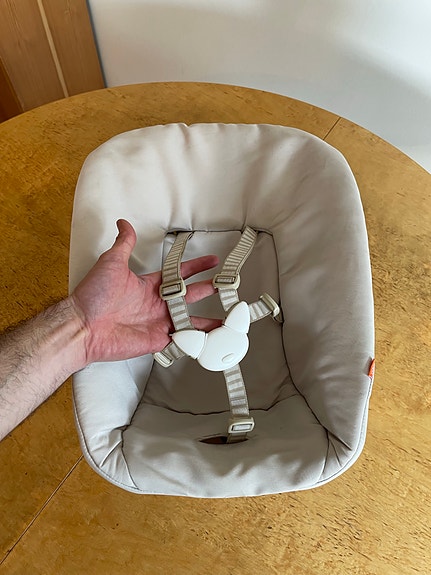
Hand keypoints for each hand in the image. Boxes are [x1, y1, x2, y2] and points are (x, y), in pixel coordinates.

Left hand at [71, 219, 219, 363]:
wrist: (83, 325)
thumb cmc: (94, 295)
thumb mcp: (111, 262)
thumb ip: (124, 244)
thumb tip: (124, 224)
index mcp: (150, 285)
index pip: (180, 274)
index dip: (196, 267)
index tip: (212, 261)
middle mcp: (156, 304)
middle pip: (190, 296)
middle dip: (209, 290)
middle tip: (227, 287)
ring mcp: (158, 323)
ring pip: (190, 321)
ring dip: (208, 320)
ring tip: (228, 319)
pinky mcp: (157, 340)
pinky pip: (181, 341)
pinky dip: (196, 341)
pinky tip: (211, 340)